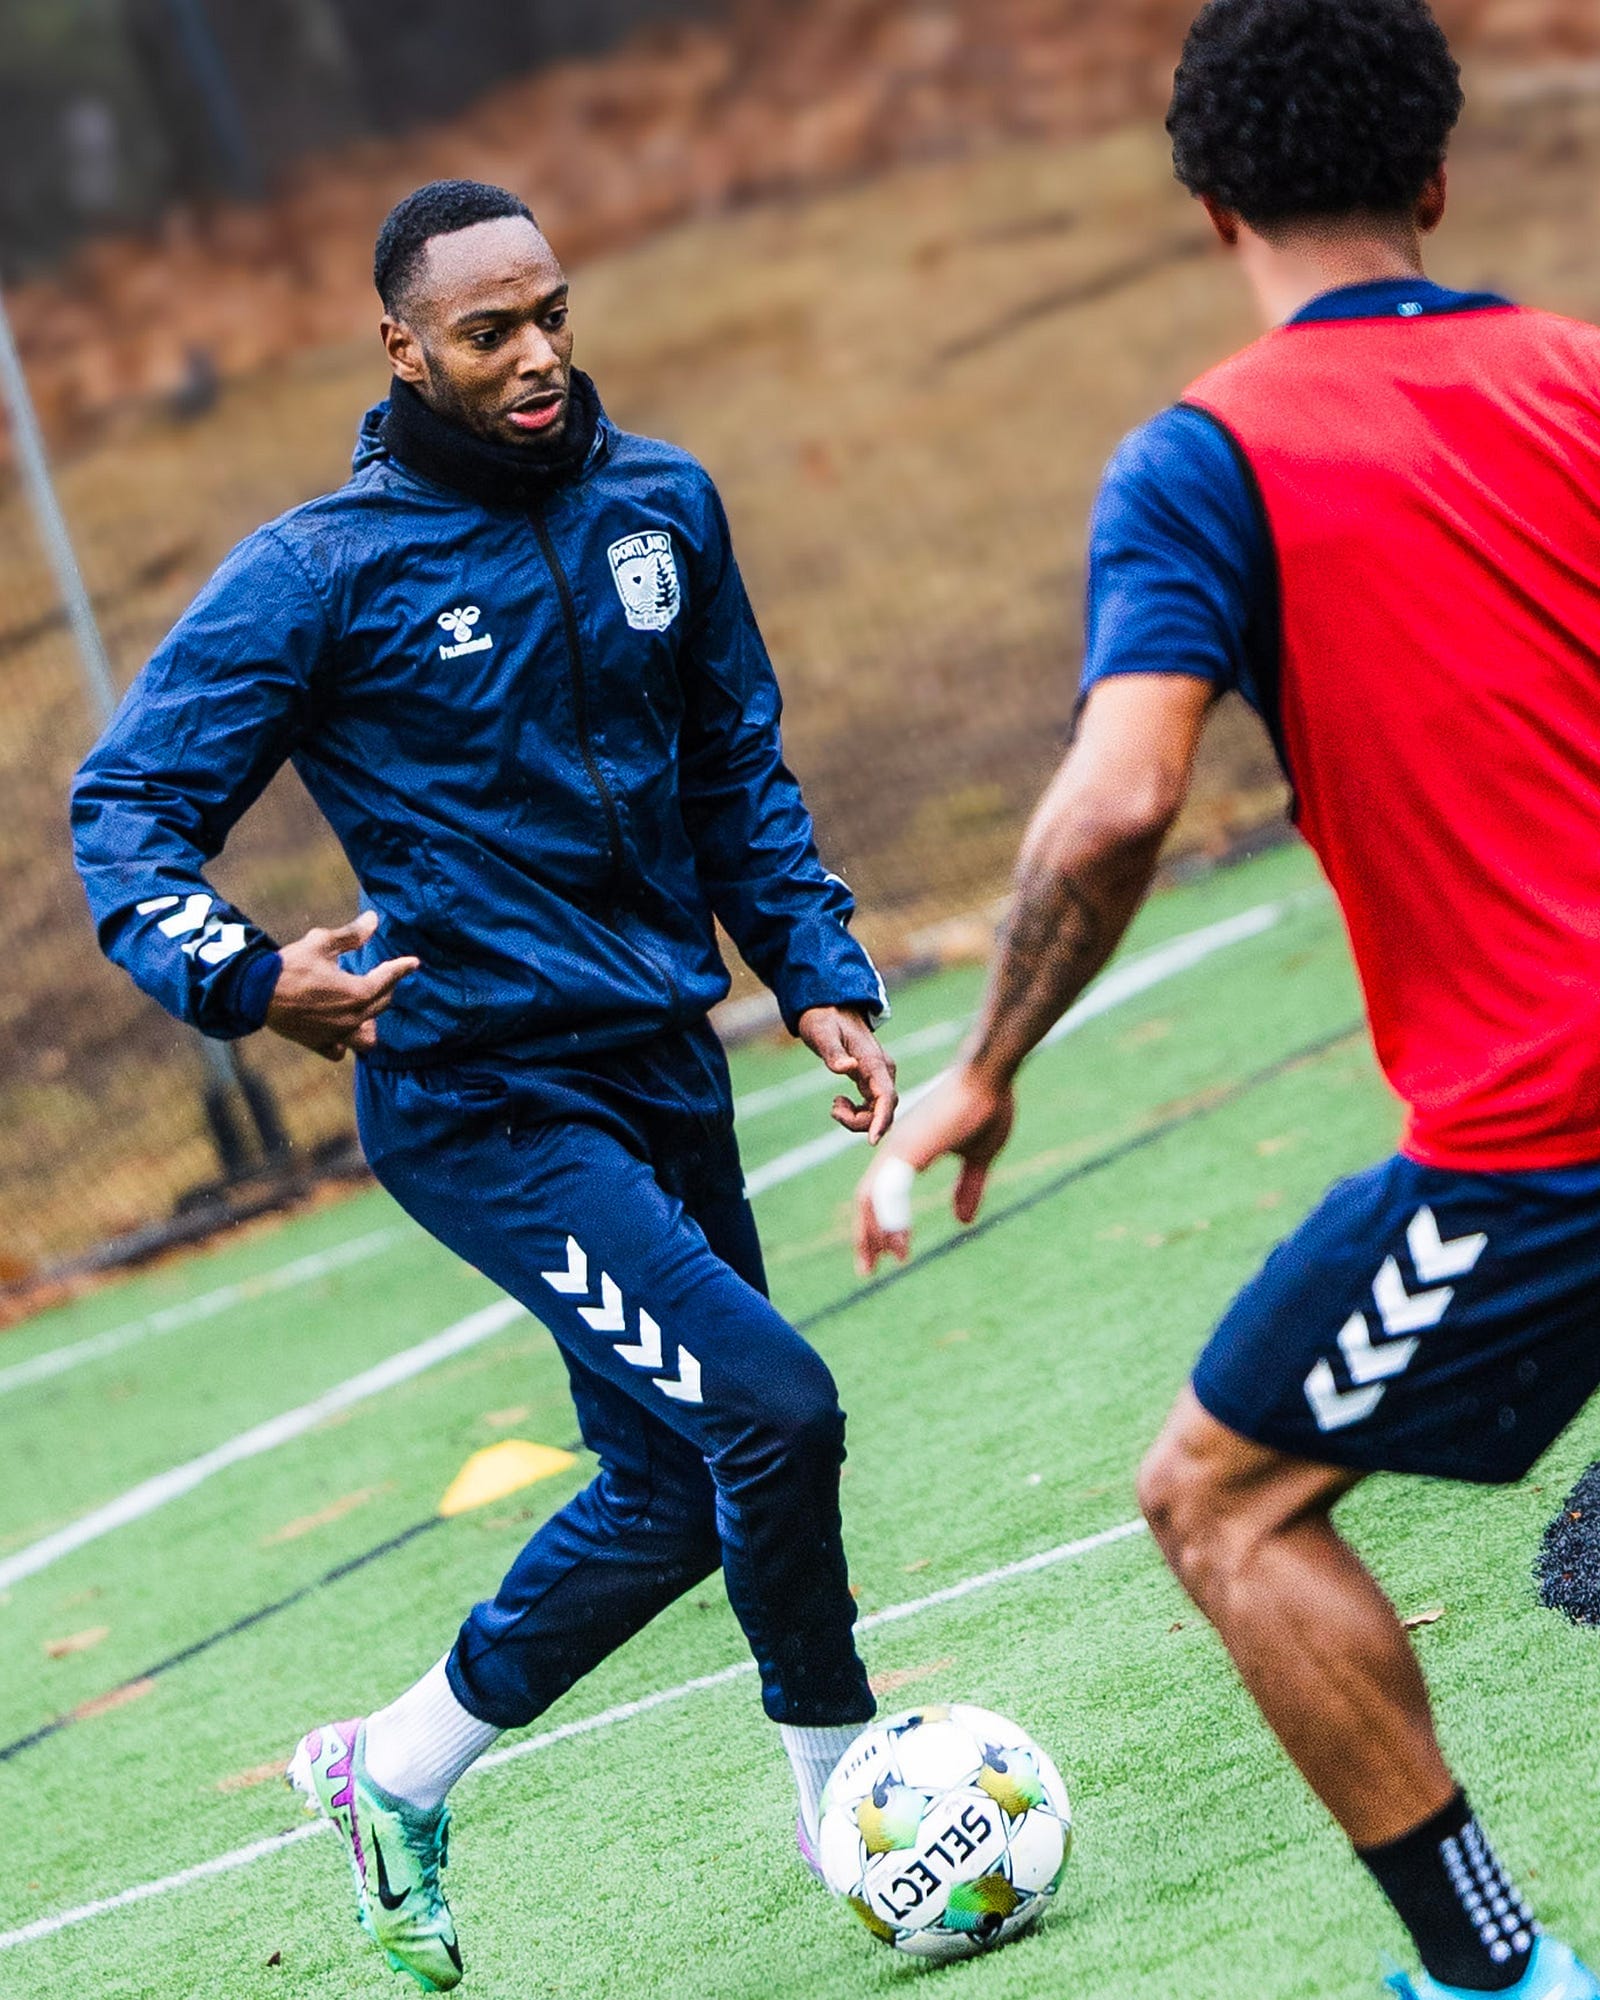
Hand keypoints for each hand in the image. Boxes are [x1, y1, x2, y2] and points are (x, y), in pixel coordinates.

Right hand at [265, 910, 418, 1062]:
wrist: (256, 991)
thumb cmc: (290, 965)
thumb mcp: (322, 943)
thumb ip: (351, 934)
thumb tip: (374, 919)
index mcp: (357, 993)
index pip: (388, 979)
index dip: (401, 968)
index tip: (413, 963)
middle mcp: (352, 1018)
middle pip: (381, 1004)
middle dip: (386, 988)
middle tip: (383, 975)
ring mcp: (336, 1035)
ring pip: (367, 1035)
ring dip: (371, 1020)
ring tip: (366, 1007)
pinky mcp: (318, 1043)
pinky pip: (340, 1050)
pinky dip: (344, 1042)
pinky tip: (342, 1029)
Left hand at [797, 1004, 897, 1143]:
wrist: (829, 1007)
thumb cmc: (824, 1019)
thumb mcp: (822, 1033)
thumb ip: (833, 1052)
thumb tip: (847, 1068)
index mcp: (874, 1062)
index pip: (886, 1097)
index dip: (881, 1120)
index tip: (872, 1140)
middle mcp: (883, 1071)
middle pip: (884, 1110)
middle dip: (860, 1121)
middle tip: (833, 1107)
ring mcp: (880, 1076)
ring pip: (879, 1111)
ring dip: (857, 1119)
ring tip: (834, 1104)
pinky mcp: (873, 1081)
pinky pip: (873, 1107)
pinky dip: (857, 1114)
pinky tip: (839, 1103)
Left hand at [853, 1064, 1014, 1274]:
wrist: (991, 1075)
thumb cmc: (986, 1108)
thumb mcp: (978, 1158)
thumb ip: (968, 1188)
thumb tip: (962, 1221)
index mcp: (908, 1151)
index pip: (879, 1193)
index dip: (878, 1225)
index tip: (887, 1256)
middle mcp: (896, 1150)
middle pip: (866, 1200)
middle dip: (865, 1237)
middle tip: (867, 1271)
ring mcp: (900, 1148)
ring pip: (872, 1198)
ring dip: (875, 1233)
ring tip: (886, 1262)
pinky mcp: (911, 1148)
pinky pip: (891, 1191)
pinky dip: (891, 1219)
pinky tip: (898, 1243)